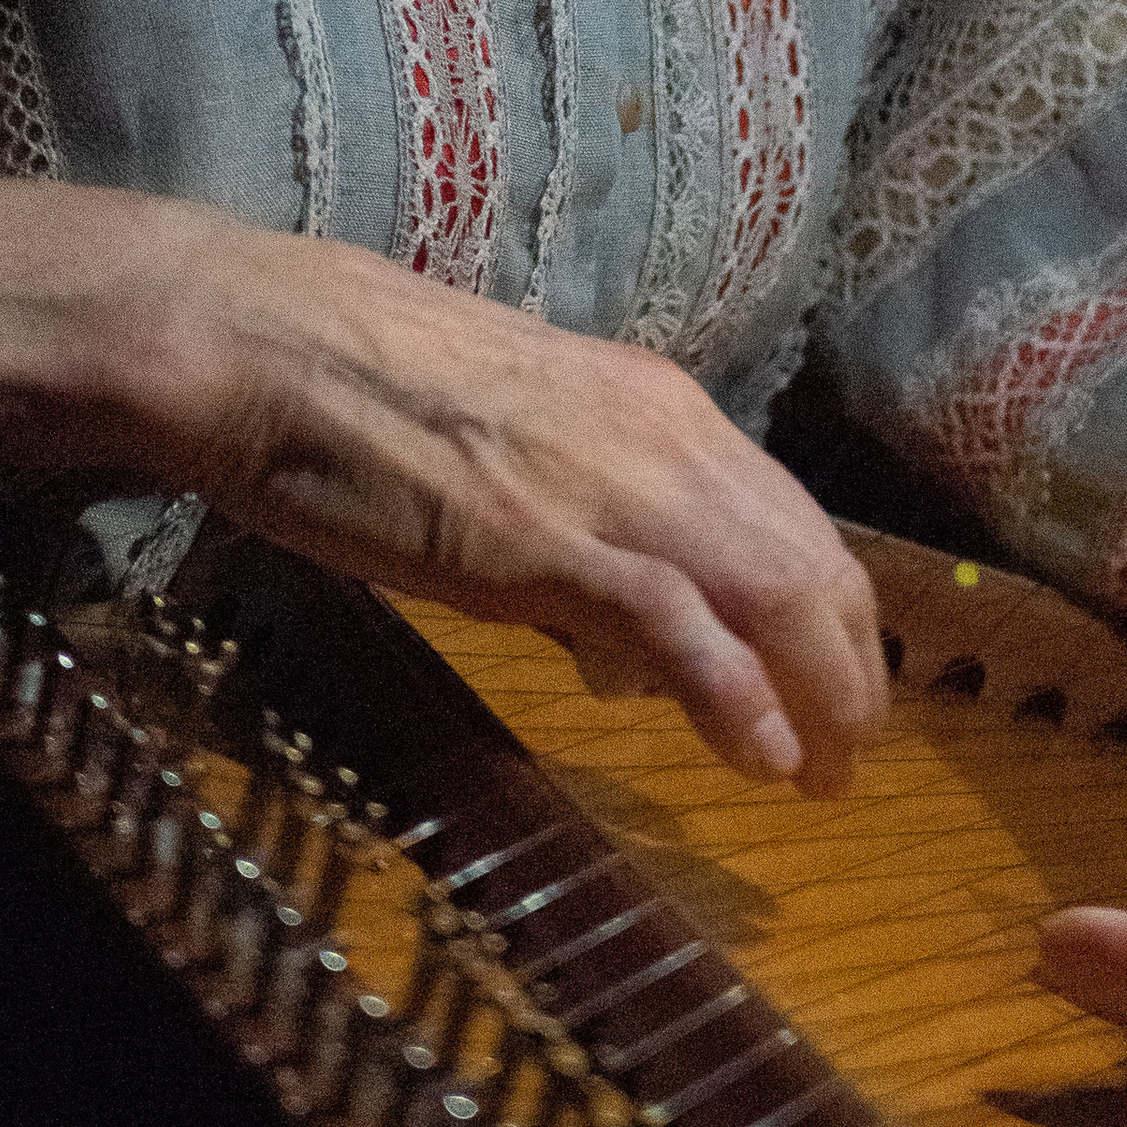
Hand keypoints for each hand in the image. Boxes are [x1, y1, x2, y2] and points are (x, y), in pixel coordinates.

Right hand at [120, 213, 889, 796]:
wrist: (277, 349)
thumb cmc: (373, 396)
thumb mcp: (522, 455)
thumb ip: (587, 534)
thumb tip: (626, 644)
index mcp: (659, 410)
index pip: (793, 521)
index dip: (833, 616)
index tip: (842, 690)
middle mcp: (664, 439)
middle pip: (809, 563)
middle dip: (847, 670)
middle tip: (849, 759)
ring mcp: (610, 487)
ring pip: (771, 589)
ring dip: (817, 694)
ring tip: (827, 777)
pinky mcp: (545, 541)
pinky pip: (674, 620)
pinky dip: (732, 692)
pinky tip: (762, 757)